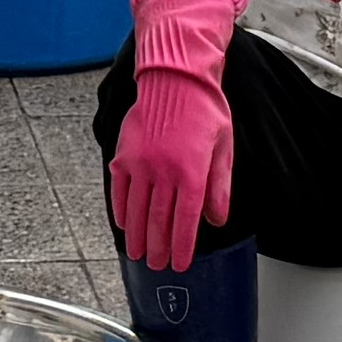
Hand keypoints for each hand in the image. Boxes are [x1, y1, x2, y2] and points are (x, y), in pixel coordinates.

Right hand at [112, 0, 248, 272]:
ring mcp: (140, 162)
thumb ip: (219, 186)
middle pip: (159, 220)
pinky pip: (119, 189)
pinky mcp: (124, 153)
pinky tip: (123, 224)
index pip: (186, 220)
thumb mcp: (223, 147)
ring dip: (138, 235)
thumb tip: (216, 220)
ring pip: (137, 210)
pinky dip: (120, 209)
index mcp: (192, 171)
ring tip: (139, 254)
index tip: (180, 263)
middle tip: (158, 266)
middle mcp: (164, 170)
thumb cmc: (205, 108)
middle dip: (159, 248)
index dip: (182, 246)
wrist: (175, 76)